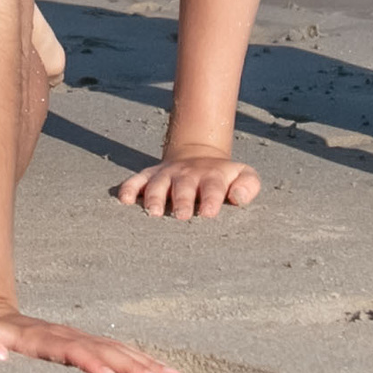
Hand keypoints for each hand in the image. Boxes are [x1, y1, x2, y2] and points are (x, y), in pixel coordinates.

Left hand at [0, 303, 181, 372]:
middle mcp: (62, 334)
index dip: (89, 364)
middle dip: (131, 366)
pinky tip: (159, 372)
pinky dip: (138, 359)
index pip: (68, 351)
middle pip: (102, 348)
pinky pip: (114, 349)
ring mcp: (74, 336)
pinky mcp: (81, 342)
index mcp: (36, 338)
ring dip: (143, 363)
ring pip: (114, 348)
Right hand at [112, 148, 261, 218]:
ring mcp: (167, 174)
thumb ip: (248, 185)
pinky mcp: (149, 175)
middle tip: (181, 216)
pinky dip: (128, 188)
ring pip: (158, 184)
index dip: (211, 198)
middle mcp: (188, 174)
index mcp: (213, 176)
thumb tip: (239, 197)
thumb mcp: (244, 176)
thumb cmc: (225, 178)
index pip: (213, 187)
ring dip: (155, 197)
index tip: (209, 213)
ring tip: (153, 212)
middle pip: (184, 186)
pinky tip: (124, 199)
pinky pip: (136, 180)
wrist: (200, 157)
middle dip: (182, 200)